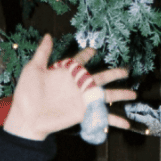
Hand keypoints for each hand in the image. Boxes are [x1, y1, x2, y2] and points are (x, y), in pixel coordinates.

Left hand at [3, 34, 135, 141]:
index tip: (93, 50)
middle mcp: (77, 85)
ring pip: (106, 95)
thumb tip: (47, 36)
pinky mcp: (83, 113)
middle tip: (126, 70)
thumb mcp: (33, 69)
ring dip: (120, 94)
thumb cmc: (26, 94)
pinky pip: (102, 115)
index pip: (80, 61)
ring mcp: (82, 99)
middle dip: (114, 73)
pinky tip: (127, 124)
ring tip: (133, 94)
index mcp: (66, 73)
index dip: (86, 55)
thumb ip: (43, 53)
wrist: (26, 117)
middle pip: (101, 77)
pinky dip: (114, 120)